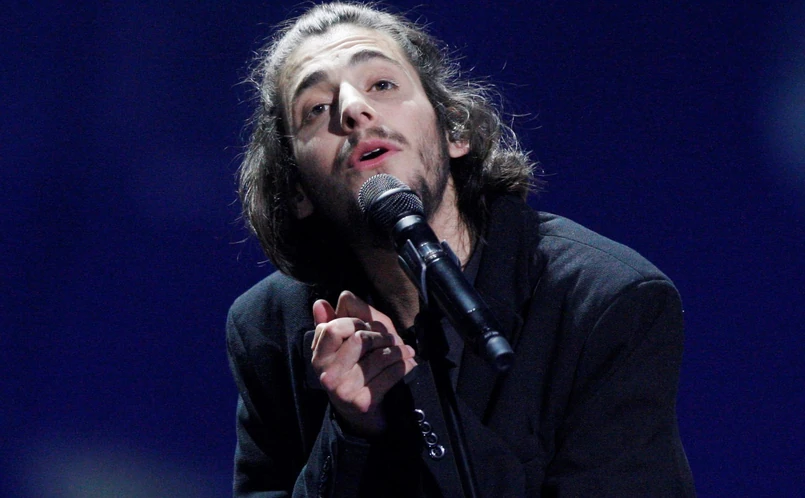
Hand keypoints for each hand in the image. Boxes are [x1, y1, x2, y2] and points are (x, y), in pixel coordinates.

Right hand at [311, 290, 416, 435]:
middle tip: (392, 340)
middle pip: (360, 338)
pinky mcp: (362, 402)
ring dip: (398, 351)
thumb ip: (342, 317)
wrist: (364, 414)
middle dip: (382, 336)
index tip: (368, 327)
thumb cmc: (359, 367)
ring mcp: (343, 390)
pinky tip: (409, 363)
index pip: (334, 327)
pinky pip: (390, 373)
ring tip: (405, 351)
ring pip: (379, 356)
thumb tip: (320, 303)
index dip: (356, 322)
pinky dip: (405, 366)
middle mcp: (327, 373)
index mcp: (319, 355)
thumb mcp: (351, 338)